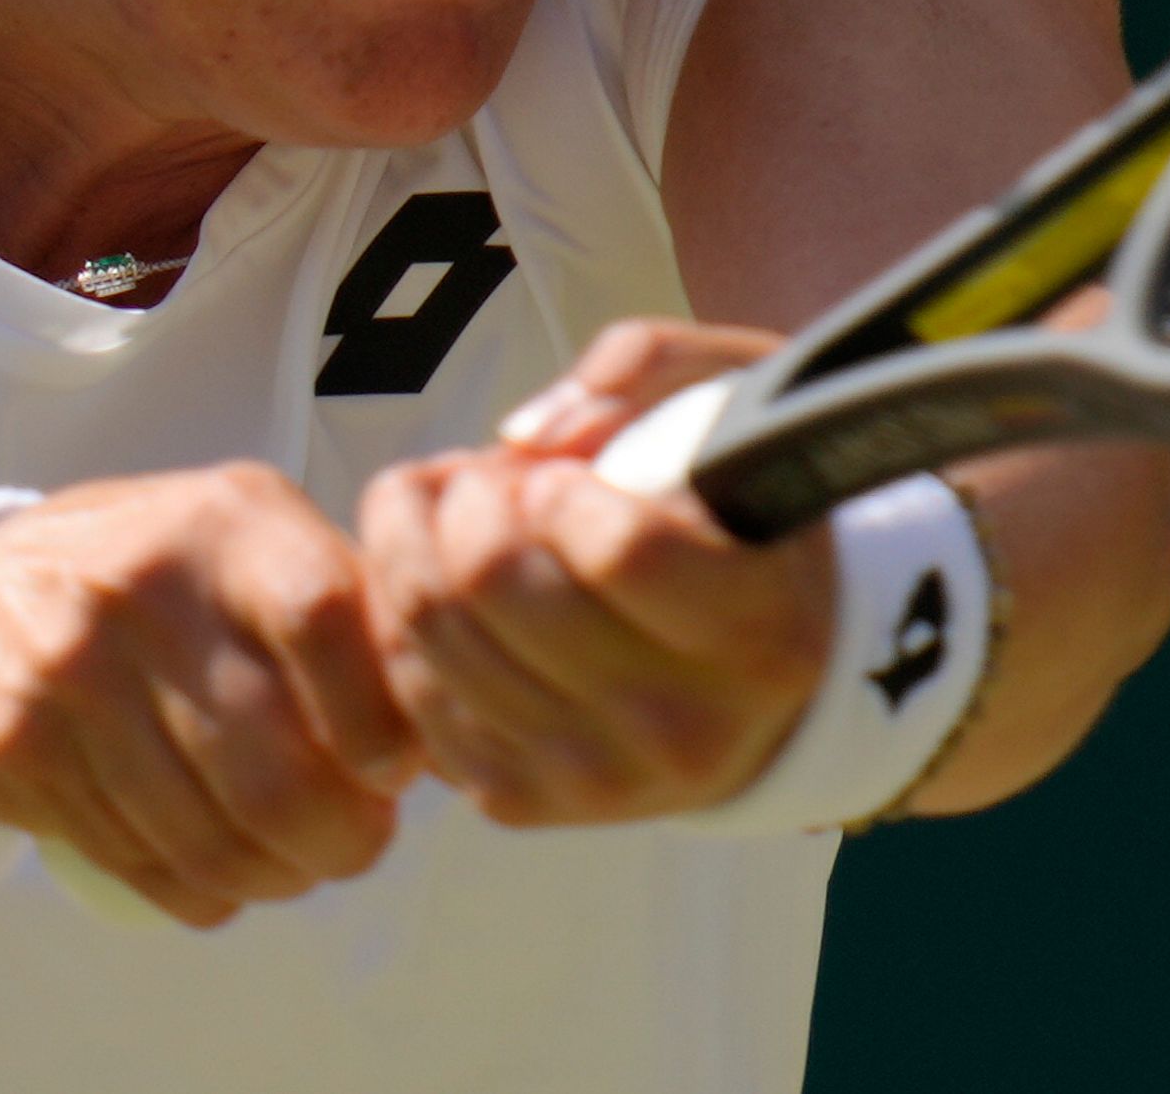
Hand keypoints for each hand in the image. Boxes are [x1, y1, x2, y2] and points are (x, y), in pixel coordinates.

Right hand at [0, 463, 418, 927]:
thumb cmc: (160, 583)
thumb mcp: (253, 546)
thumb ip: (353, 612)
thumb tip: (449, 714)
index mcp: (228, 520)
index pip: (323, 619)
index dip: (375, 717)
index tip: (395, 772)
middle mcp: (144, 584)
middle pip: (272, 767)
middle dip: (341, 837)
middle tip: (358, 845)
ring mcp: (68, 666)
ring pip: (207, 836)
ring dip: (276, 877)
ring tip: (296, 866)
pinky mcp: (13, 743)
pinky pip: (136, 860)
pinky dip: (200, 892)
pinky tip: (221, 877)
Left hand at [357, 320, 833, 826]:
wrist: (765, 690)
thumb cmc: (750, 523)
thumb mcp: (745, 405)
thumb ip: (649, 368)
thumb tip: (526, 433)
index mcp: (764, 634)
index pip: (617, 549)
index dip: (564, 485)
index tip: (572, 475)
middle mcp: (685, 730)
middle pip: (497, 582)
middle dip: (470, 498)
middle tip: (494, 480)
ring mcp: (598, 781)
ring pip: (431, 635)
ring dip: (417, 543)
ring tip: (464, 514)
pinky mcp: (523, 801)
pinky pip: (409, 690)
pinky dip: (404, 614)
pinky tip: (446, 579)